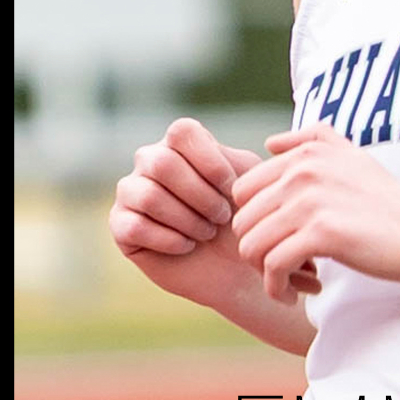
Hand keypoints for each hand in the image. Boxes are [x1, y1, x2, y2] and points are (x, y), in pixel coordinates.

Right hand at [110, 117, 320, 308]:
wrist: (240, 268)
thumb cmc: (251, 219)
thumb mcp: (262, 184)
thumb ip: (268, 159)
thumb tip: (277, 144)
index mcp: (182, 143)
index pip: (181, 131)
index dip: (208, 161)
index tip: (232, 189)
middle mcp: (152, 161)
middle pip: (161, 162)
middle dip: (198, 195)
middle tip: (222, 218)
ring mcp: (132, 192)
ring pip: (147, 194)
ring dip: (186, 218)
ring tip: (207, 234)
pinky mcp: (121, 226)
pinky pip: (132, 225)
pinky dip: (168, 238)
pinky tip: (188, 246)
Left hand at [230, 121, 399, 302]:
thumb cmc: (389, 202)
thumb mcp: (353, 157)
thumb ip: (313, 141)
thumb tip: (270, 142)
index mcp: (307, 154)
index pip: (243, 190)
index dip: (256, 221)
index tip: (281, 241)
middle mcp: (304, 171)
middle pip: (242, 221)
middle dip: (257, 250)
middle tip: (285, 267)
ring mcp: (312, 201)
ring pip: (251, 246)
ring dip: (265, 274)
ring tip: (290, 281)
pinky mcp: (322, 233)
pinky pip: (272, 267)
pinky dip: (279, 288)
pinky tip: (299, 293)